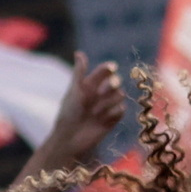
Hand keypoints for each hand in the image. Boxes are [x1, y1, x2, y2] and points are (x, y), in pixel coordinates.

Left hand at [34, 59, 123, 173]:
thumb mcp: (74, 91)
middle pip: (116, 83)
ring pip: (120, 96)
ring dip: (109, 102)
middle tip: (108, 88)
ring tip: (96, 112)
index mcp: (90, 85)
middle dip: (113, 84)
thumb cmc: (69, 113)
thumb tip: (80, 53)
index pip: (105, 72)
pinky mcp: (113, 119)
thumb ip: (79, 73)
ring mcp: (107, 107)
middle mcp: (100, 94)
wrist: (70, 138)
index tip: (111, 68)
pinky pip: (121, 110)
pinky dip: (113, 113)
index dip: (109, 69)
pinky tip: (102, 119)